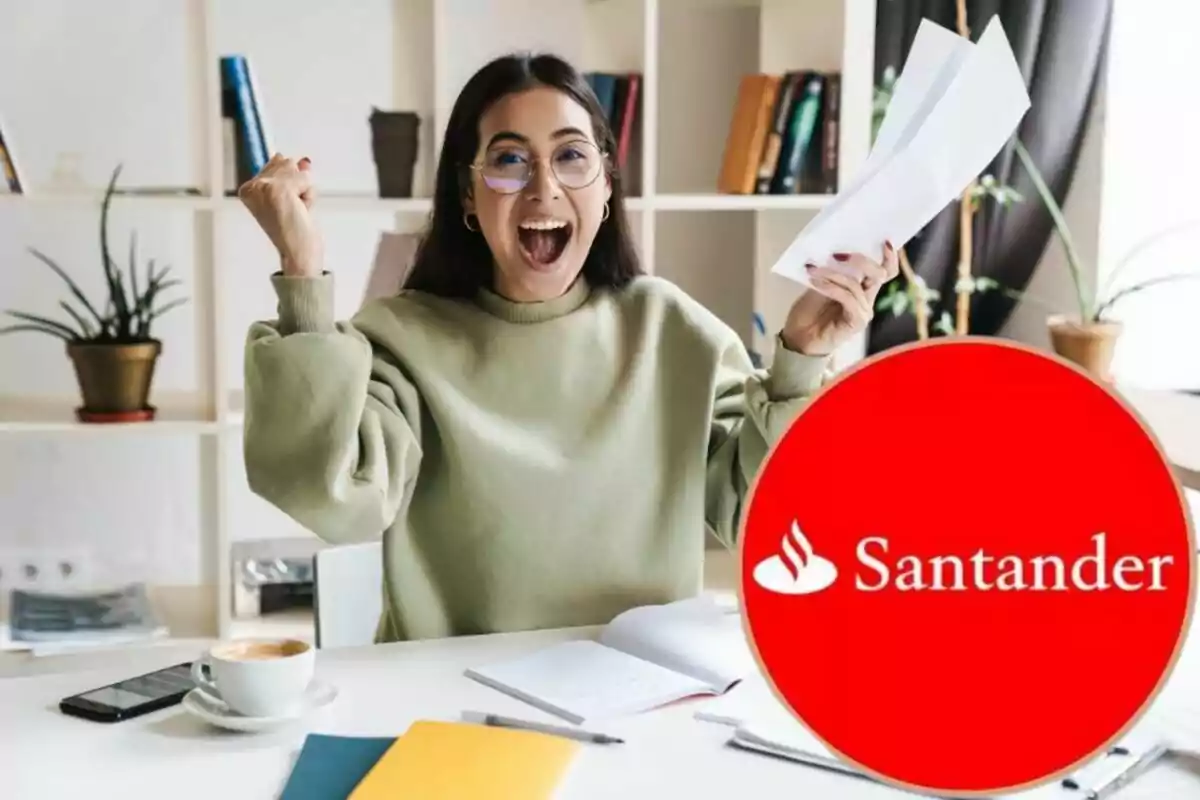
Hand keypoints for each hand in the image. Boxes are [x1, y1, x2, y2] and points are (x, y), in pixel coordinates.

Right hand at [237, 154, 322, 277]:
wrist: (297, 254)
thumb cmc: (295, 232)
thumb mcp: (291, 198)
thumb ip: (292, 176)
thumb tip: (305, 160)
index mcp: (248, 189)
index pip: (277, 161)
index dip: (291, 183)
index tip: (287, 205)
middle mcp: (252, 187)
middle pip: (287, 162)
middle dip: (298, 185)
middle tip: (293, 209)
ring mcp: (263, 187)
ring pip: (297, 170)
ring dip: (305, 191)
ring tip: (297, 211)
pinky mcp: (278, 190)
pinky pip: (306, 178)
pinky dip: (310, 195)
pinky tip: (301, 211)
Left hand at [781, 242, 899, 356]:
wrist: (798, 339)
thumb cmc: (808, 312)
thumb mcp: (819, 283)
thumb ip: (832, 270)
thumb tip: (833, 249)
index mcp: (863, 287)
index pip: (885, 270)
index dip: (890, 256)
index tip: (884, 240)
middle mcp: (868, 298)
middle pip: (880, 273)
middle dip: (861, 260)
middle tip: (837, 254)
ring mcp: (863, 311)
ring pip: (856, 284)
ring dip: (832, 274)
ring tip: (813, 270)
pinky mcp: (856, 322)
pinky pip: (847, 297)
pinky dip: (830, 286)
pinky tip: (815, 282)